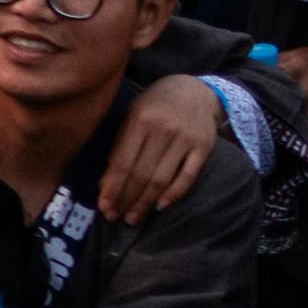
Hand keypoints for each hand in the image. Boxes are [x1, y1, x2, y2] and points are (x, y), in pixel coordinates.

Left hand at [96, 73, 217, 221]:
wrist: (194, 90)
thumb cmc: (155, 105)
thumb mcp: (132, 115)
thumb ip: (120, 146)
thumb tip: (105, 183)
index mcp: (139, 119)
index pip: (122, 161)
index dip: (112, 187)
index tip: (103, 206)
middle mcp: (162, 129)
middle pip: (141, 173)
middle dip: (126, 199)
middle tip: (116, 218)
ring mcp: (185, 139)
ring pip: (162, 179)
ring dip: (145, 202)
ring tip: (133, 218)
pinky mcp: (204, 147)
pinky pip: (188, 176)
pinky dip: (174, 194)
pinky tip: (160, 206)